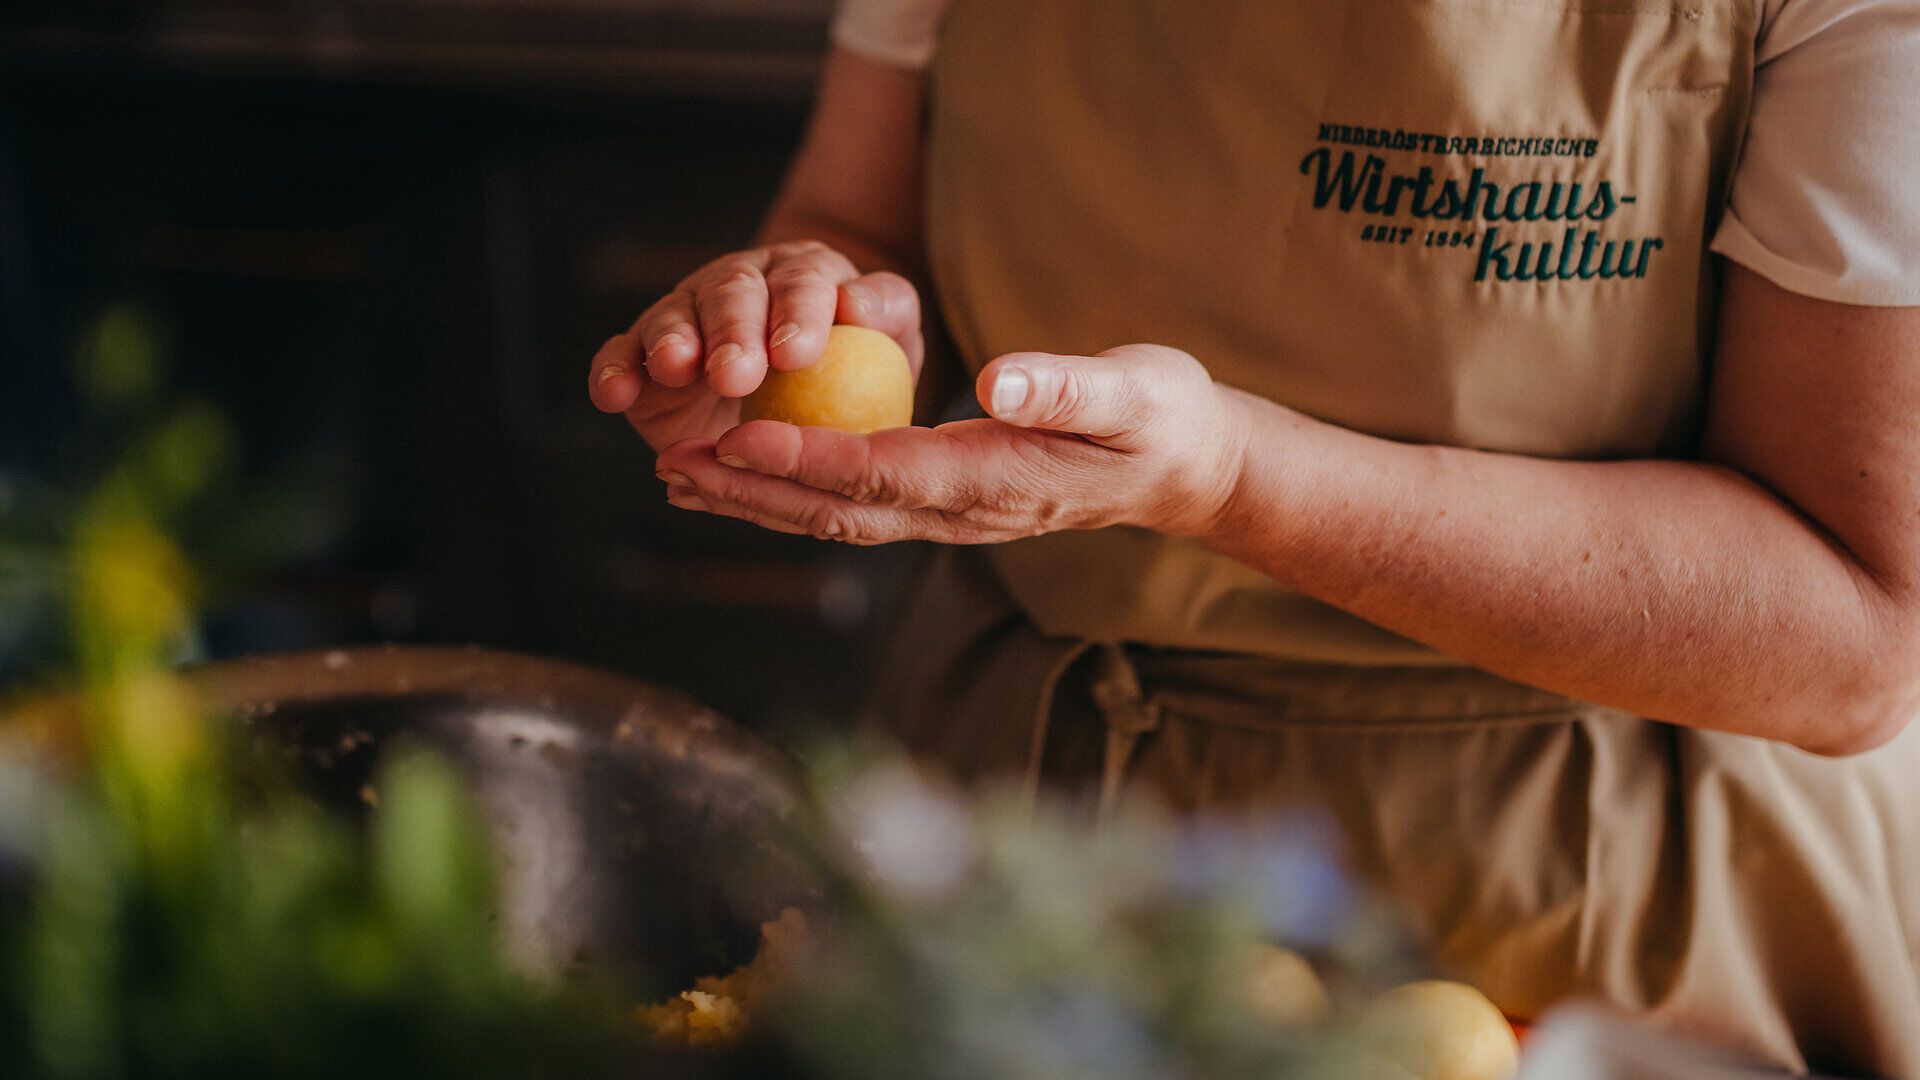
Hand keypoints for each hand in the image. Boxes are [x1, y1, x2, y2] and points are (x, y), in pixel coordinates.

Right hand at [588, 241, 922, 450]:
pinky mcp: (644, 358)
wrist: (804, 395)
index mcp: (803, 273)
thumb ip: (886, 310)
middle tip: (734, 374)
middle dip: (731, 331)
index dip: (796, 313)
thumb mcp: (892, 338)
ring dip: (672, 342)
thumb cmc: (859, 366)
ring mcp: (687, 318)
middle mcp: (739, 285)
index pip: (802, 282)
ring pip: (673, 317)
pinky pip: (622, 356)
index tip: (796, 354)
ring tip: (675, 368)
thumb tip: (857, 302)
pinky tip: (612, 395)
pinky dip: (614, 371)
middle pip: (731, 293)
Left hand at [652, 344, 1249, 543]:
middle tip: (672, 468)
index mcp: (991, 480)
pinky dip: (794, 493)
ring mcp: (951, 515)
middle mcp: (959, 512)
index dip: (803, 460)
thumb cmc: (1160, 419)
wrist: (1186, 467)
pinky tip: (751, 474)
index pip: (878, 473)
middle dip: (751, 494)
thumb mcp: (1130, 391)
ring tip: (684, 479)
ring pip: (836, 518)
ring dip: (758, 502)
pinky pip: (856, 505)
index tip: (736, 440)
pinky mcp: (947, 503)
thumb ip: (1065, 388)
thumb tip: (998, 382)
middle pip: (836, 512)